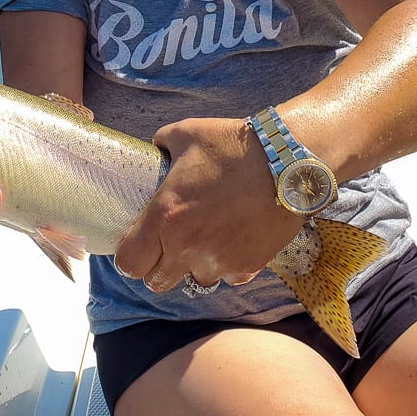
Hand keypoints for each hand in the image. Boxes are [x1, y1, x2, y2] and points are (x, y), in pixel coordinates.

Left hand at [112, 116, 305, 291]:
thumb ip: (162, 143)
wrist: (286, 161)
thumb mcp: (186, 133)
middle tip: (169, 244)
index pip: (129, 263)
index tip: (137, 245)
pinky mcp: (249, 266)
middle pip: (156, 282)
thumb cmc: (232, 145)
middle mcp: (188, 246)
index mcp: (165, 216)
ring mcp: (219, 261)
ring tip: (206, 238)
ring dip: (194, 265)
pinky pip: (229, 277)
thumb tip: (156, 148)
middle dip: (158, 266)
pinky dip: (228, 265)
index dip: (129, 256)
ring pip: (195, 281)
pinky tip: (234, 239)